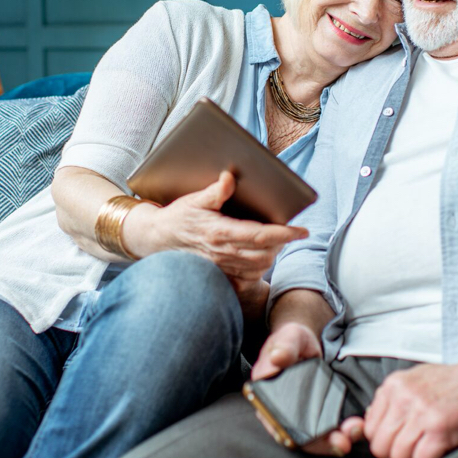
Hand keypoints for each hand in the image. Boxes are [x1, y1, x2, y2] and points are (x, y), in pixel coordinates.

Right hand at [123, 171, 307, 280]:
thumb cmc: (178, 217)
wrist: (154, 240)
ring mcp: (220, 268)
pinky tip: (259, 258)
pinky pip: (246, 280)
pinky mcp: (217, 277)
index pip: (261, 235)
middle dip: (281, 244)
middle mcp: (222, 253)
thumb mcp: (195, 200)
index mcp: (220, 232)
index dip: (285, 234)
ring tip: (274, 242)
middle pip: (265, 254)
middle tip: (288, 233)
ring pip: (258, 268)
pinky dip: (258, 270)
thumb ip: (215, 191)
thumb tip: (230, 177)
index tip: (302, 230)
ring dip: (271, 256)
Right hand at [251, 324, 364, 457]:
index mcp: (264, 396)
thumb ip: (284, 345)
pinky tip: (355, 430)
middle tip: (342, 442)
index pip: (273, 421)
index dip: (287, 433)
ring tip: (354, 434)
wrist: (305, 344)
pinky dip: (340, 434)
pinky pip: (325, 431)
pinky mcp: (315, 416)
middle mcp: (278, 413)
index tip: (305, 438)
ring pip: (312, 439)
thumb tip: (277, 357)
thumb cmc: (292, 341)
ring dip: (333, 442)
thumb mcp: (290, 337)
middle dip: (319, 443)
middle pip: (295, 436)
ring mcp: (298, 417)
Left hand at [363, 361, 457, 457]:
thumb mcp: (417, 379)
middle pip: (380, 445)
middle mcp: (404, 396)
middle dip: (393, 456)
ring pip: (397, 455)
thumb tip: (370, 419)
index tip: (395, 443)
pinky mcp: (440, 428)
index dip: (382, 442)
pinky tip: (437, 450)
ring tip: (423, 452)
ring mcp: (422, 412)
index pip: (370, 427)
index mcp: (395, 384)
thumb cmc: (456, 382)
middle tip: (409, 454)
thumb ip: (394, 398)